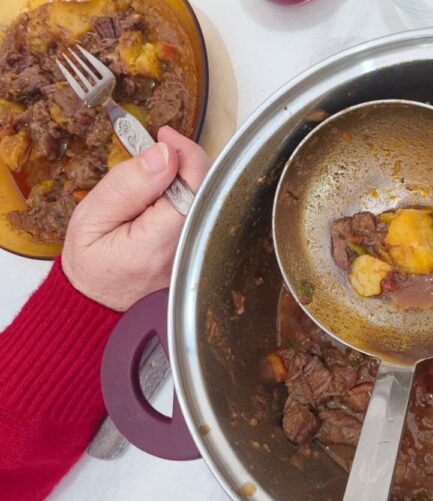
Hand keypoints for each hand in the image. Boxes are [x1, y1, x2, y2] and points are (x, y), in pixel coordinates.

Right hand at [62, 127, 210, 311]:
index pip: (194, 189)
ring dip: (188, 177)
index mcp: (157, 246)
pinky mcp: (201, 253)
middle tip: (160, 147)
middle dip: (187, 161)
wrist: (97, 300)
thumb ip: (128, 185)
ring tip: (159, 171)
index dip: (186, 154)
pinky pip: (206, 214)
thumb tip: (163, 155)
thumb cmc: (91, 262)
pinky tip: (168, 192)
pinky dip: (190, 194)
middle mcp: (186, 253)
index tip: (166, 137)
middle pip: (209, 192)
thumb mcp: (92, 217)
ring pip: (210, 200)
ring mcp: (197, 255)